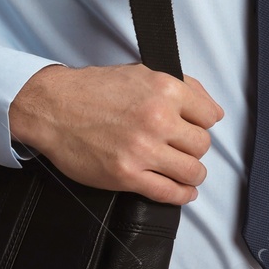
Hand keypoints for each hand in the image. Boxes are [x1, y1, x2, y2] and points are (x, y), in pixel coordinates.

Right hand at [8, 62, 223, 204]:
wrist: (53, 107)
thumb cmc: (93, 90)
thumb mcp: (141, 73)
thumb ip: (181, 87)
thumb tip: (214, 111)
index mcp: (164, 89)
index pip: (210, 116)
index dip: (203, 123)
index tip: (194, 128)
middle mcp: (157, 118)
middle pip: (202, 145)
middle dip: (195, 148)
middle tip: (182, 148)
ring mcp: (142, 149)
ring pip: (192, 171)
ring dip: (192, 173)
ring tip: (184, 171)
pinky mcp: (127, 175)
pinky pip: (169, 192)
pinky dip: (181, 195)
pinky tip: (181, 191)